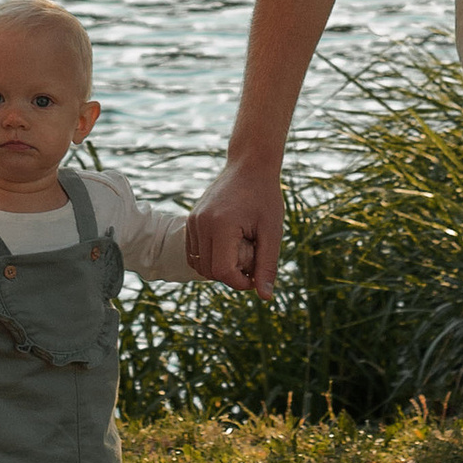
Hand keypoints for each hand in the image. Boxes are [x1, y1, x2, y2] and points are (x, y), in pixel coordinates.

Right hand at [187, 157, 282, 300]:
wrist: (249, 165)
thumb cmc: (265, 197)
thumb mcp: (272, 232)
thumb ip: (267, 265)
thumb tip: (264, 297)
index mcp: (221, 225)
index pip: (223, 272)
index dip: (240, 282)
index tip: (256, 275)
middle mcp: (201, 223)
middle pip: (209, 272)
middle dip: (231, 275)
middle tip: (252, 258)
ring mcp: (193, 221)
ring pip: (199, 265)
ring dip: (219, 267)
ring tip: (240, 249)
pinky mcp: (191, 220)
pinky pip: (194, 253)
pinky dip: (210, 258)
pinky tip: (230, 246)